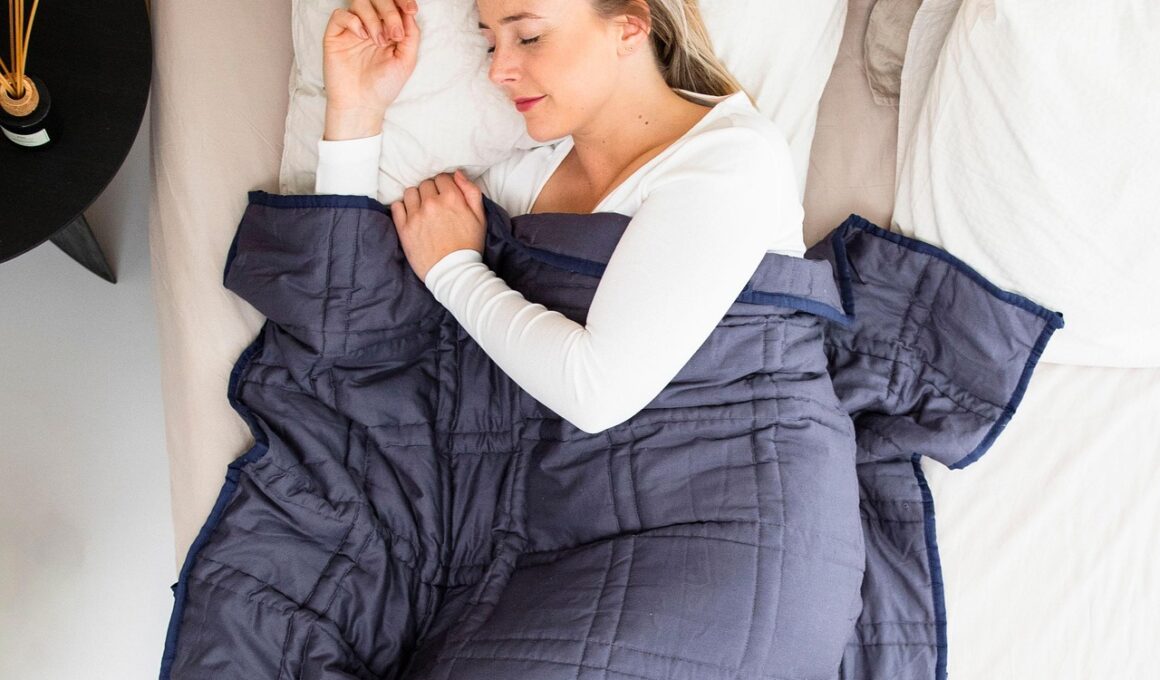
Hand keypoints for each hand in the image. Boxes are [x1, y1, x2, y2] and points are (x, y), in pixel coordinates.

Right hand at [322, 0, 419, 125]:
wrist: (362, 105)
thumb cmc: (384, 86)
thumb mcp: (407, 61)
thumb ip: (411, 35)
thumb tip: (409, 11)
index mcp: (388, 29)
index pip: (394, 4)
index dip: (402, 1)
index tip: (411, 10)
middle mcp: (370, 26)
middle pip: (377, 0)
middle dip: (390, 12)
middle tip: (394, 34)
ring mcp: (352, 30)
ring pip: (360, 2)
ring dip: (373, 18)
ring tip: (378, 41)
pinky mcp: (335, 36)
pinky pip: (340, 14)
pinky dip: (353, 20)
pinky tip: (361, 36)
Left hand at [392, 171, 486, 282]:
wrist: (454, 272)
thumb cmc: (469, 245)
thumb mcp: (480, 217)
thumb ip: (471, 191)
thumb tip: (458, 173)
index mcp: (452, 198)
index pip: (442, 177)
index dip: (445, 186)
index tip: (446, 196)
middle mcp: (432, 203)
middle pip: (426, 184)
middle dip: (431, 192)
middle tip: (436, 206)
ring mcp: (415, 215)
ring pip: (410, 192)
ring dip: (417, 198)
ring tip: (423, 210)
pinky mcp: (404, 229)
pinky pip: (397, 206)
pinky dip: (402, 208)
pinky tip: (411, 216)